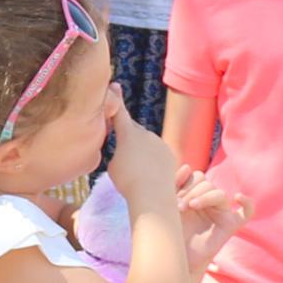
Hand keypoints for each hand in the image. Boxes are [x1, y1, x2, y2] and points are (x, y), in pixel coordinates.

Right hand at [101, 90, 180, 204]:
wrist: (152, 195)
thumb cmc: (127, 181)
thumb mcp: (113, 164)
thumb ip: (117, 150)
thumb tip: (123, 148)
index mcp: (128, 133)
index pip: (119, 113)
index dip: (115, 100)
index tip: (114, 86)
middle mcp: (145, 133)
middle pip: (132, 130)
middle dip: (126, 136)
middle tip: (121, 152)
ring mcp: (159, 142)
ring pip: (145, 143)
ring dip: (140, 151)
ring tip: (136, 170)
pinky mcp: (169, 153)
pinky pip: (156, 153)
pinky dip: (152, 160)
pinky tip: (148, 174)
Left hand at [176, 169, 249, 275]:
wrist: (175, 258)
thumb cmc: (171, 233)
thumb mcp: (170, 206)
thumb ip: (176, 186)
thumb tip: (187, 166)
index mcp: (196, 194)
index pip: (197, 176)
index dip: (186, 182)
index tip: (174, 197)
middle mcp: (210, 202)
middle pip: (207, 183)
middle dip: (192, 191)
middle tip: (179, 207)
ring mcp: (222, 212)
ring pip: (219, 193)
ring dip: (204, 196)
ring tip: (189, 207)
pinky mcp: (231, 226)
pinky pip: (247, 213)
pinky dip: (247, 203)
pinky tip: (238, 197)